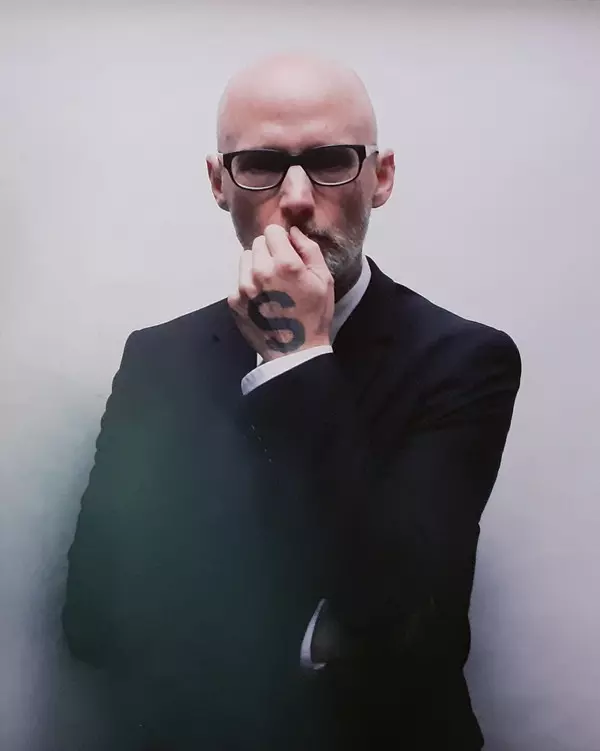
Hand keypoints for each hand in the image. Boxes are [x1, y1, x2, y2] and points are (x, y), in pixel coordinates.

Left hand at [228, 224, 333, 362]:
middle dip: (269, 252)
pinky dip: (249, 285)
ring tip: (271, 286)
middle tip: (281, 272)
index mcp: (284, 265)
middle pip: (257, 243)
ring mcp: (244, 288)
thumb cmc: (314, 316)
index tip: (287, 252)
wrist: (295, 352)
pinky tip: (263, 299)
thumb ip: (309, 249)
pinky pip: (239, 281)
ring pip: (246, 260)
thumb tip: (293, 231)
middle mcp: (260, 272)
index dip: (281, 239)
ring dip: (256, 266)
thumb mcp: (324, 279)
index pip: (271, 231)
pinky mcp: (235, 301)